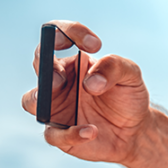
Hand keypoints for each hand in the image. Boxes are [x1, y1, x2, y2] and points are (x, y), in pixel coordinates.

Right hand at [22, 20, 152, 163]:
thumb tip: (89, 82)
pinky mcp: (61, 134)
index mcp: (73, 62)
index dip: (67, 32)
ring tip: (59, 99)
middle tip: (62, 77)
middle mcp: (59, 82)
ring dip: (39, 99)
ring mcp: (55, 108)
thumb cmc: (128, 97)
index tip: (94, 44)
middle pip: (39, 64)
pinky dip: (70, 133)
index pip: (56, 36)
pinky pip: (53, 135)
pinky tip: (91, 131)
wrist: (136, 130)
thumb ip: (114, 67)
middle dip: (47, 66)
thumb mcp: (131, 75)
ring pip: (31, 100)